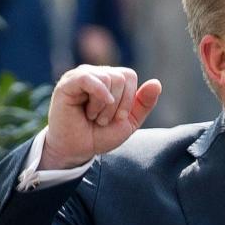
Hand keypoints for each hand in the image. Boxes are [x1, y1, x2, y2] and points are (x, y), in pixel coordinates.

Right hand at [40, 65, 161, 169]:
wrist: (78, 150)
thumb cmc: (100, 134)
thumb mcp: (129, 121)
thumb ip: (144, 103)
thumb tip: (156, 83)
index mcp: (111, 79)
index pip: (129, 75)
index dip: (128, 99)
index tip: (118, 118)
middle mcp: (96, 73)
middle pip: (120, 77)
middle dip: (117, 105)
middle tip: (102, 120)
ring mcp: (81, 76)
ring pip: (108, 78)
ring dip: (104, 106)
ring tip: (93, 117)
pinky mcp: (68, 83)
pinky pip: (88, 78)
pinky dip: (96, 94)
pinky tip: (92, 110)